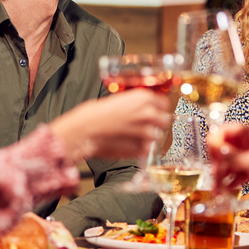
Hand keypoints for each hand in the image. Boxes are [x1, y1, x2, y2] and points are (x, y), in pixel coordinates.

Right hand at [50, 89, 172, 161]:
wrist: (84, 132)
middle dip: (155, 122)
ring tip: (131, 136)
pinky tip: (127, 144)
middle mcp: (149, 114)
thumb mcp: (117, 99)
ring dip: (148, 136)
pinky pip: (148, 149)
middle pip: (164, 120)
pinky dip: (141, 148)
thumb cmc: (94, 114)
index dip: (157, 108)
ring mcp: (147, 133)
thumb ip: (135, 103)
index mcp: (143, 98)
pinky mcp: (142, 149)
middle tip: (141, 125)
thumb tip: (142, 107)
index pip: (164, 103)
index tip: (152, 111)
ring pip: (157, 135)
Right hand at [208, 123, 248, 210]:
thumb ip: (232, 157)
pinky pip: (235, 172)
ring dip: (222, 174)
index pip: (225, 130)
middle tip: (214, 175)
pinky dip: (230, 180)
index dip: (216, 142)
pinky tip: (225, 189)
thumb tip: (216, 150)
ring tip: (217, 188)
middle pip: (225, 148)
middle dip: (218, 162)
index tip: (211, 156)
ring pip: (229, 162)